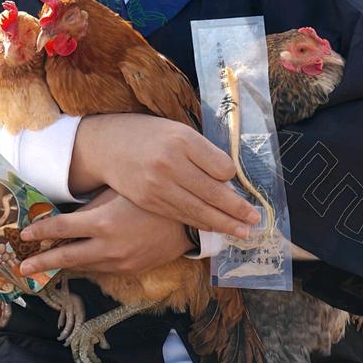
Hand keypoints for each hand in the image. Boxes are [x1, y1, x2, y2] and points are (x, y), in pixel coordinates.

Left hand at [18, 188, 191, 275]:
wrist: (188, 220)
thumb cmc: (151, 196)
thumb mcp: (118, 191)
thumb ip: (92, 206)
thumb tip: (68, 215)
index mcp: (102, 222)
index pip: (62, 229)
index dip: (41, 232)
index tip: (24, 235)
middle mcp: (108, 247)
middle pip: (67, 257)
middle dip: (42, 263)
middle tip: (21, 269)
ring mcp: (120, 263)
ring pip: (84, 267)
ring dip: (64, 266)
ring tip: (44, 268)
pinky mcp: (131, 270)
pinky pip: (102, 271)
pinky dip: (87, 267)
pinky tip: (78, 264)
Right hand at [70, 114, 258, 238]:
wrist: (106, 145)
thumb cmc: (147, 134)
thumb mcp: (176, 130)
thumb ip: (201, 151)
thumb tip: (228, 177)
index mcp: (183, 139)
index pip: (222, 167)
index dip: (232, 177)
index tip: (235, 180)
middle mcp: (171, 163)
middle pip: (214, 193)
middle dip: (238, 209)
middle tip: (256, 220)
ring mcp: (159, 185)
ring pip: (199, 210)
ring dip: (225, 223)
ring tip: (243, 232)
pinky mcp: (150, 202)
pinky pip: (182, 216)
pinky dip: (201, 223)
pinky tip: (215, 228)